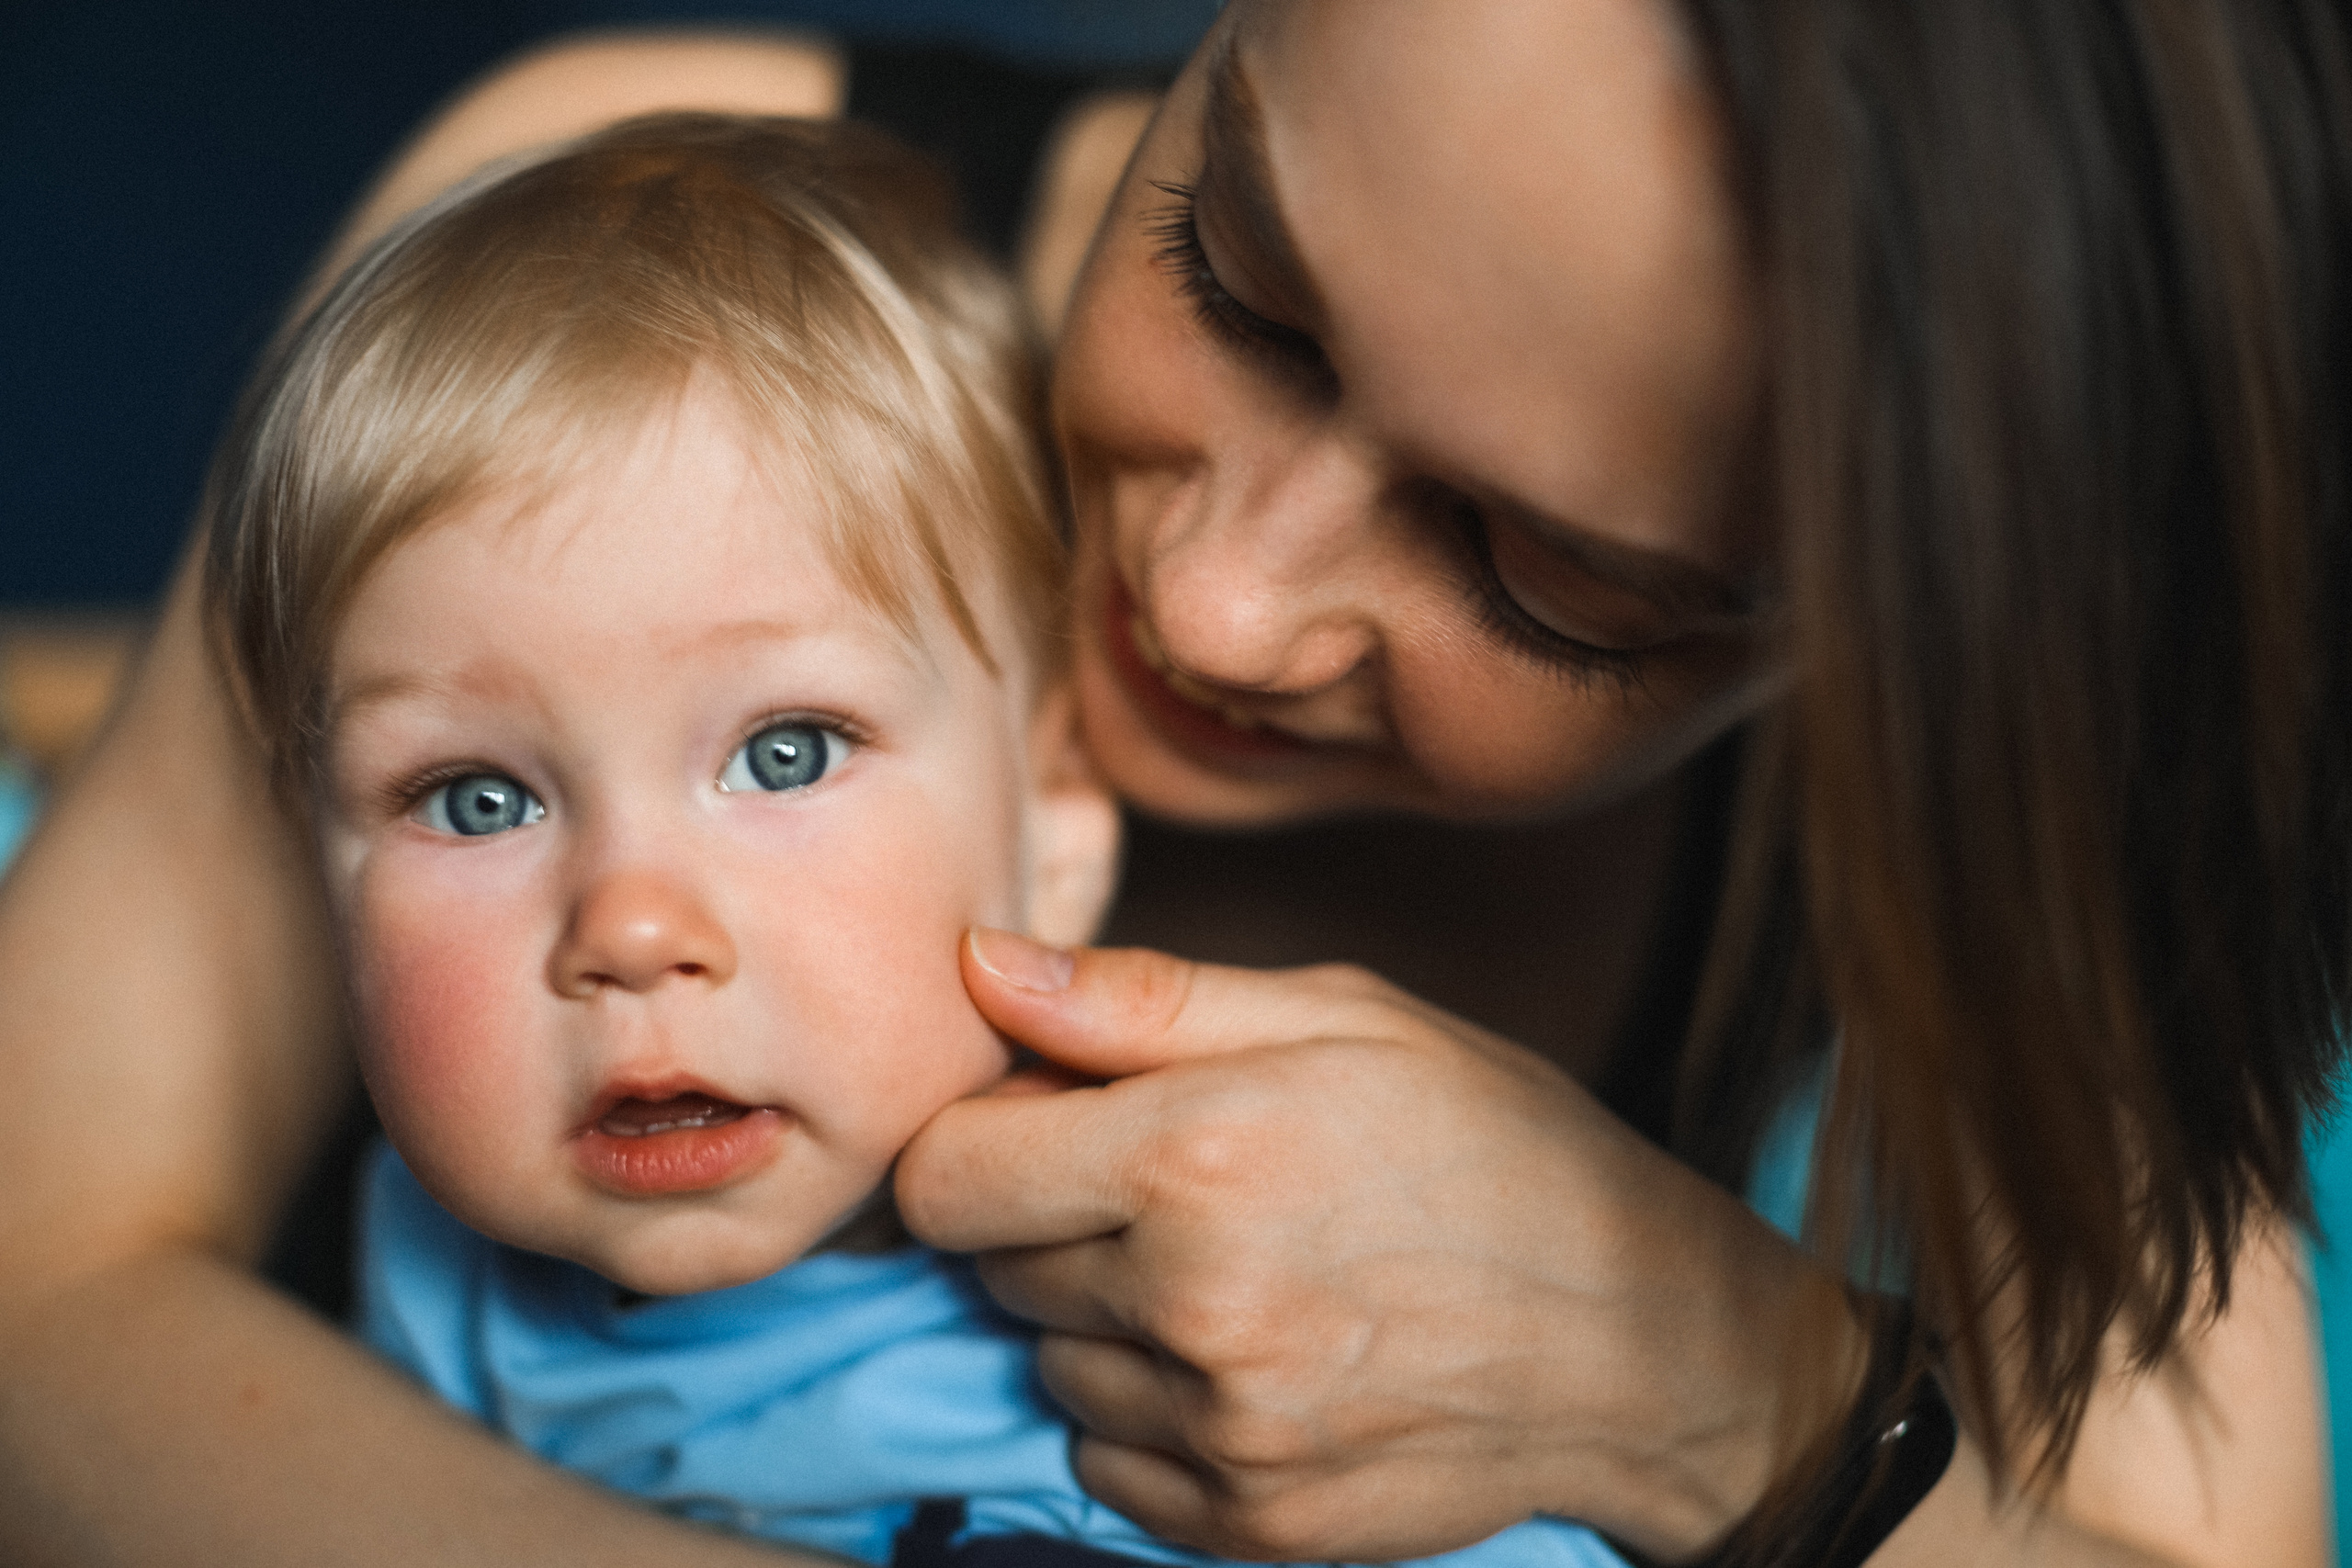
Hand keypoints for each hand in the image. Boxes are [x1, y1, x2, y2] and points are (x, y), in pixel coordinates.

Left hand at [896, 930, 1861, 1562]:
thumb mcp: (1342, 1016)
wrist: (1647, 1342)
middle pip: (991, 1268)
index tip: (1054, 1123)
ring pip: (1049, 1366)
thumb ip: (1138, 998)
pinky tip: (1253, 1359)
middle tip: (1179, 1189)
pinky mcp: (1243, 1523)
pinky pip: (1105, 1461)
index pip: (945, 1174)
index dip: (985, 1138)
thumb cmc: (1499, 1146)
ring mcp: (1217, 1430)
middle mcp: (1190, 1304)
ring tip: (1233, 1273)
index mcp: (1197, 1153)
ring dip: (1104, 1320)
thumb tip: (975, 966)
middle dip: (1052, 1220)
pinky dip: (1150, 1413)